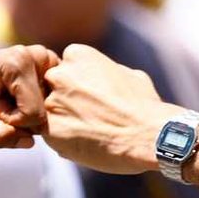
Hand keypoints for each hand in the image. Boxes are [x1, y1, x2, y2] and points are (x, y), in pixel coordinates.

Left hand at [0, 45, 58, 147]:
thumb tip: (29, 142)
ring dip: (24, 112)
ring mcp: (47, 60)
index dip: (11, 121)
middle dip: (19, 117)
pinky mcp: (49, 66)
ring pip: (48, 109)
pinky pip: (49, 102)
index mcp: (19, 62)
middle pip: (43, 112)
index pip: (33, 114)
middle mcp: (39, 56)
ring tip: (3, 98)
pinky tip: (14, 97)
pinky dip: (31, 106)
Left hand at [41, 44, 176, 173]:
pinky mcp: (49, 129)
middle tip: (87, 115)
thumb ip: (103, 71)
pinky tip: (83, 142)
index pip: (62, 68)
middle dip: (63, 101)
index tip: (90, 97)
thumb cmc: (144, 106)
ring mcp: (51, 102)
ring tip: (88, 131)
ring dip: (61, 120)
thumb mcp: (127, 74)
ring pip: (46, 111)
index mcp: (76, 55)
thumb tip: (99, 74)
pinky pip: (47, 133)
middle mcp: (58, 75)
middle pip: (49, 88)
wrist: (151, 136)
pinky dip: (61, 139)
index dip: (74, 85)